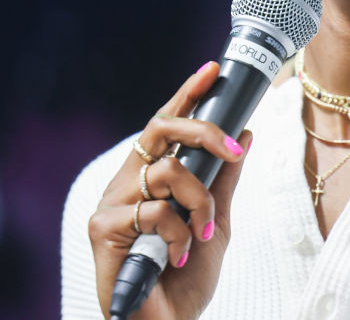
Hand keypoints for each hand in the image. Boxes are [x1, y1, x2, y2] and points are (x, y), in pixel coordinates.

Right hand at [88, 62, 251, 319]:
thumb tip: (246, 132)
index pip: (167, 125)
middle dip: (203, 131)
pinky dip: (178, 233)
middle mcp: (127, 182)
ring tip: (201, 234)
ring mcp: (111, 203)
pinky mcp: (103, 228)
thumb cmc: (186, 279)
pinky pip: (153, 210)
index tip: (212, 69)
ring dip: (198, 202)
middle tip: (233, 149)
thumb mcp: (217, 222)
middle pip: (160, 129)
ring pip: (167, 170)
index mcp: (150, 176)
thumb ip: (224, 179)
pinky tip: (178, 255)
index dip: (187, 94)